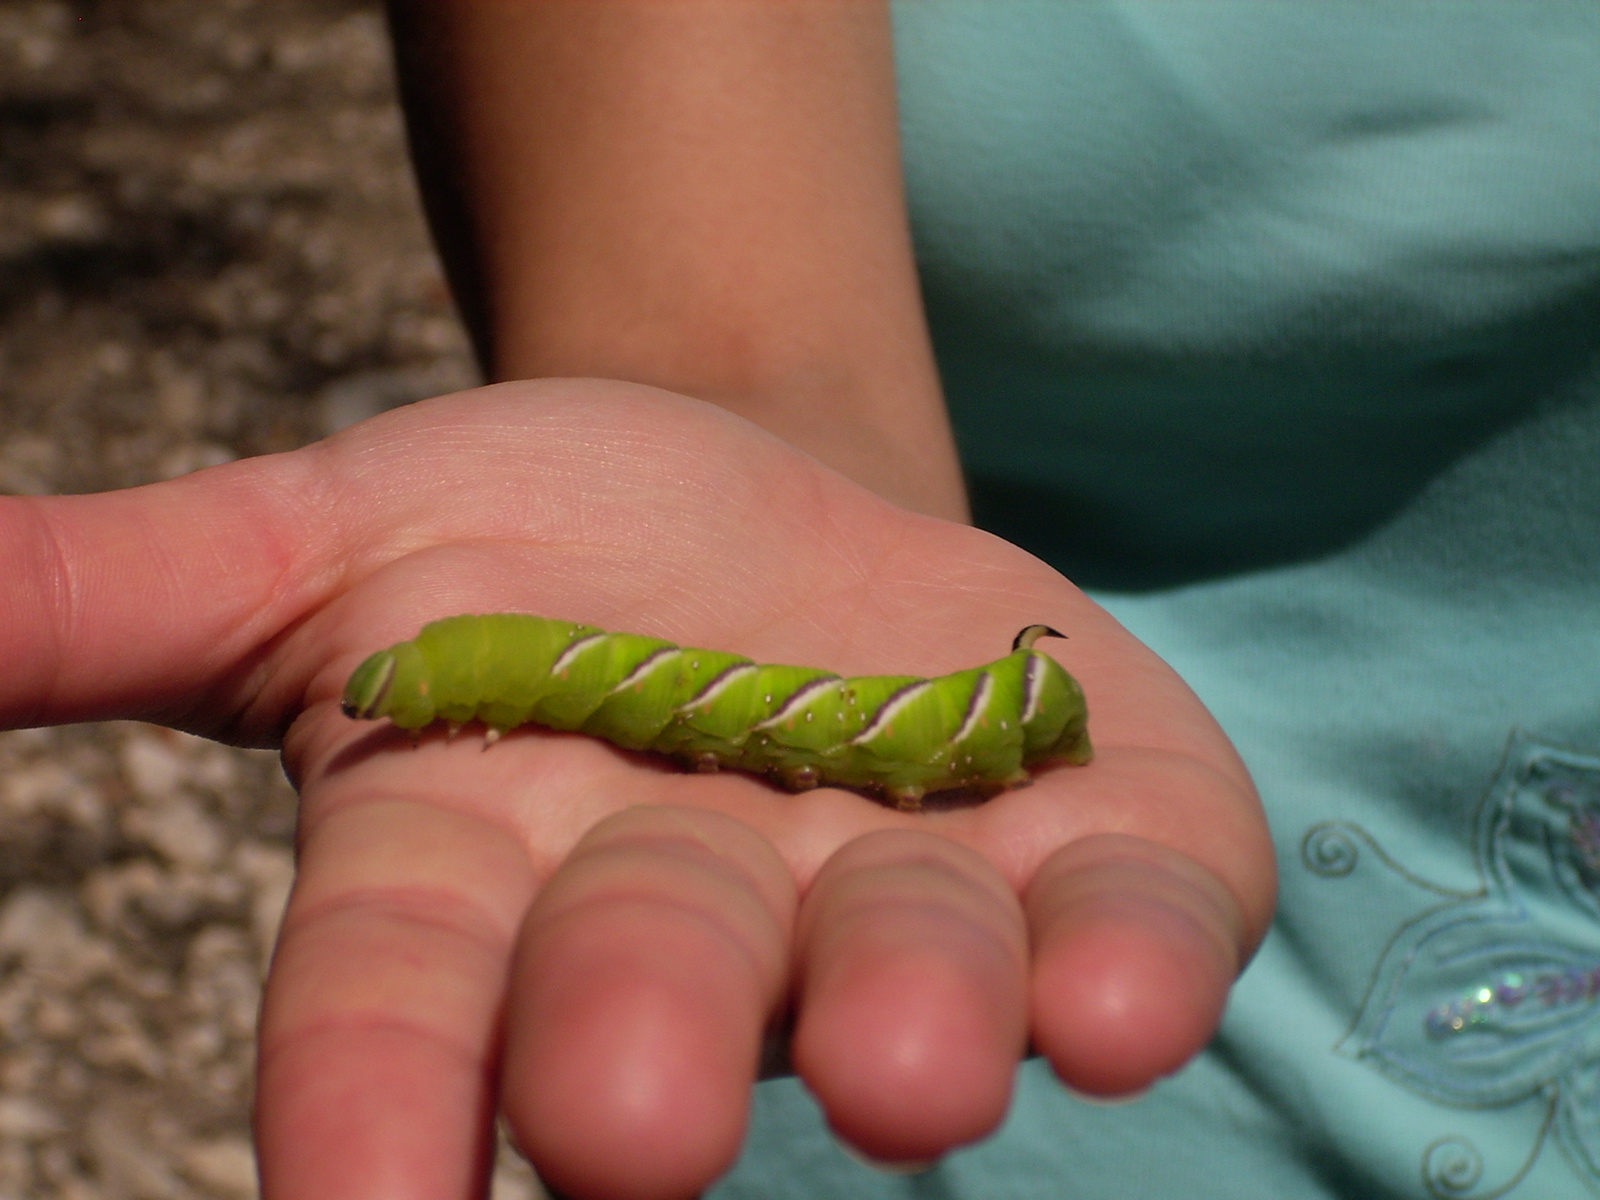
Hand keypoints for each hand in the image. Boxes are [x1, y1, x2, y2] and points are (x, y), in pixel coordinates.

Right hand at [0, 380, 1271, 1199]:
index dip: (379, 1095)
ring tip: (914, 1065)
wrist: (761, 498)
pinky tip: (1134, 992)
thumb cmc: (532, 545)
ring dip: (911, 1010)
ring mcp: (909, 882)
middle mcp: (701, 921)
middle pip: (662, 989)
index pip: (407, 1007)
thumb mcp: (327, 542)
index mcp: (495, 873)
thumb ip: (129, 590)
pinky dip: (1134, 950)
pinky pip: (1128, 910)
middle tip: (637, 1117)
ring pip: (907, 970)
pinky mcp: (1087, 826)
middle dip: (643, 1038)